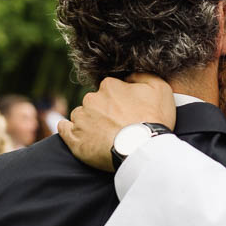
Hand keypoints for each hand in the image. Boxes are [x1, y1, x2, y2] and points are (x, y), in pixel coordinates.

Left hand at [58, 74, 175, 171]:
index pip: (110, 89)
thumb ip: (143, 76)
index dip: (119, 100)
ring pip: (81, 115)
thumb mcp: (160, 88)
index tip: (126, 112)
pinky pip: (65, 130)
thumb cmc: (153, 119)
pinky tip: (75, 133)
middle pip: (94, 102)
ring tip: (103, 135)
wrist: (142, 149)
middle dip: (103, 111)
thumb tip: (129, 76)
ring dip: (89, 122)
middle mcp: (91, 98)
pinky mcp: (74, 138)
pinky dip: (68, 130)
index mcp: (109, 86)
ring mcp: (81, 119)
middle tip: (117, 125)